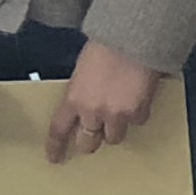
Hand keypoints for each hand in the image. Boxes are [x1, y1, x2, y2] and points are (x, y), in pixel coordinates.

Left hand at [45, 39, 163, 162]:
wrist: (134, 37)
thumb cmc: (108, 43)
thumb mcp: (83, 68)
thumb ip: (81, 89)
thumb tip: (86, 98)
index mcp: (74, 99)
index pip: (60, 130)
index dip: (56, 146)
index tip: (55, 157)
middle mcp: (93, 112)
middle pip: (89, 142)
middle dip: (90, 140)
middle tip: (95, 136)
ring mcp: (117, 115)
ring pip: (115, 137)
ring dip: (115, 128)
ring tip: (120, 114)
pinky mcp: (139, 112)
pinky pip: (137, 122)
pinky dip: (137, 115)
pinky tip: (138, 100)